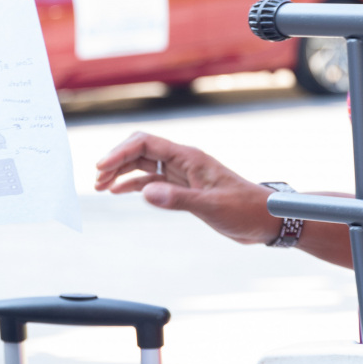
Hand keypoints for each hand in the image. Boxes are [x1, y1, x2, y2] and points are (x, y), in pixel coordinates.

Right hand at [94, 132, 280, 244]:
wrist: (266, 219)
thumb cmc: (245, 209)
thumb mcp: (211, 206)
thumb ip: (178, 199)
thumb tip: (146, 193)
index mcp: (189, 157)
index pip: (146, 144)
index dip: (120, 153)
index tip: (101, 168)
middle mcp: (183, 162)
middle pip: (140, 151)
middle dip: (116, 161)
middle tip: (96, 179)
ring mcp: (183, 174)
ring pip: (144, 166)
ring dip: (122, 173)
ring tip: (101, 186)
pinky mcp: (185, 189)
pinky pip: (153, 182)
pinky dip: (134, 185)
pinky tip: (119, 192)